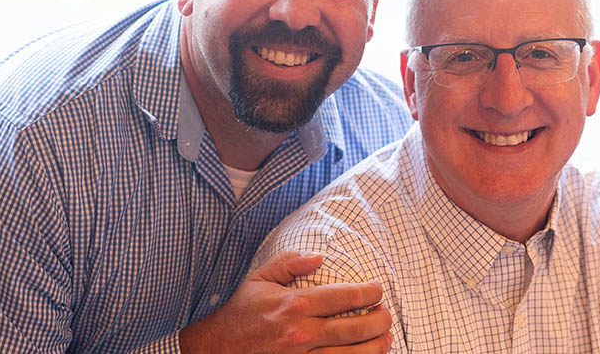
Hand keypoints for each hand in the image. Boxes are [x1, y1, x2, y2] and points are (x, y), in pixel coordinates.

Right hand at [179, 250, 391, 353]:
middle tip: (388, 314)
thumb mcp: (260, 277)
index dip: (370, 293)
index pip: (346, 297)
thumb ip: (291, 262)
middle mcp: (302, 333)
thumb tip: (320, 256)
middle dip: (379, 321)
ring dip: (375, 347)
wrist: (211, 346)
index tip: (378, 290)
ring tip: (386, 338)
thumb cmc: (237, 309)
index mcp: (295, 304)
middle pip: (355, 329)